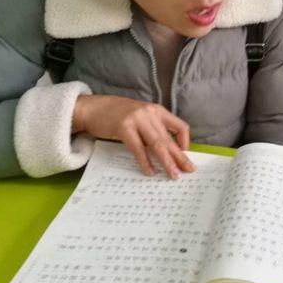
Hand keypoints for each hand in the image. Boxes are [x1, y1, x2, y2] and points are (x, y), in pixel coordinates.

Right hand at [72, 95, 194, 178]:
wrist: (93, 108)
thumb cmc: (117, 115)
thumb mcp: (141, 117)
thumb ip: (153, 129)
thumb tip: (166, 151)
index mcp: (157, 110)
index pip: (180, 126)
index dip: (185, 142)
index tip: (185, 155)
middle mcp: (150, 113)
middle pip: (169, 139)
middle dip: (180, 157)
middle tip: (189, 171)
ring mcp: (137, 119)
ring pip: (157, 144)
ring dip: (167, 162)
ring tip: (173, 175)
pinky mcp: (124, 127)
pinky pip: (138, 148)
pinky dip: (145, 162)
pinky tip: (149, 171)